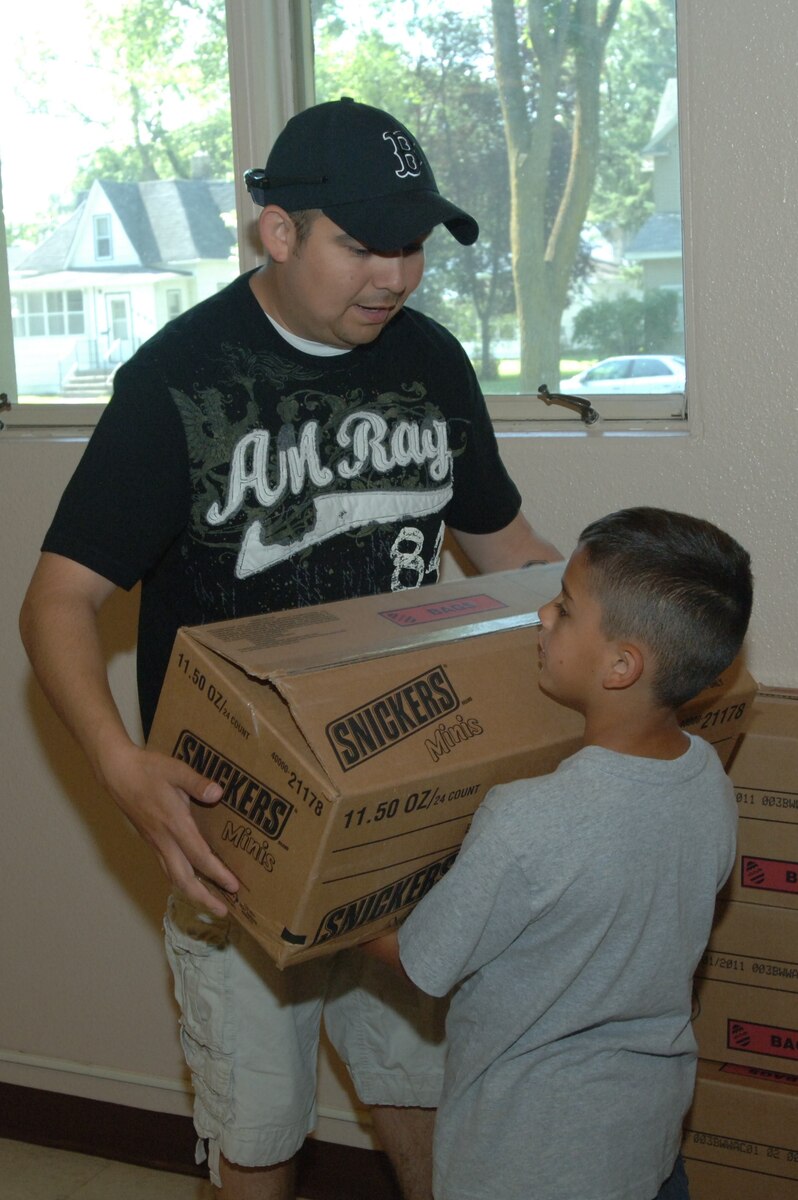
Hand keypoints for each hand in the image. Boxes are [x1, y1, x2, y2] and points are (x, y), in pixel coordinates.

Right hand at [97, 741, 238, 915]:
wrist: (117, 772)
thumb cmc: (147, 769)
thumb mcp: (175, 770)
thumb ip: (197, 782)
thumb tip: (218, 792)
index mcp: (174, 823)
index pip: (199, 856)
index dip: (218, 874)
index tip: (234, 887)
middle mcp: (164, 839)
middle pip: (184, 879)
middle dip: (203, 898)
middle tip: (223, 911)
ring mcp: (155, 842)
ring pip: (174, 876)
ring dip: (192, 893)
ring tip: (210, 903)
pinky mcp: (151, 840)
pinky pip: (167, 867)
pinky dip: (181, 880)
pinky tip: (190, 880)